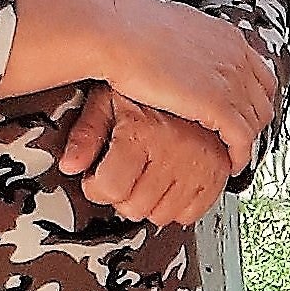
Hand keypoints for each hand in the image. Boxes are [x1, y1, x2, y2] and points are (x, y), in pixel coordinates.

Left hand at [60, 90, 235, 227]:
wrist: (194, 75)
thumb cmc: (147, 87)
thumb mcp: (107, 100)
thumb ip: (87, 133)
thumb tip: (70, 165)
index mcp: (143, 132)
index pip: (111, 188)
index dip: (96, 187)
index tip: (97, 178)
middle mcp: (174, 150)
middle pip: (134, 208)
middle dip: (121, 196)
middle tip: (122, 175)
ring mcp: (199, 165)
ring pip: (161, 215)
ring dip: (149, 203)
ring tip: (146, 176)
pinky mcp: (218, 174)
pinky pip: (190, 214)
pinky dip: (177, 205)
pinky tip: (168, 183)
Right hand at [91, 0, 279, 169]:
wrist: (114, 32)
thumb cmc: (126, 29)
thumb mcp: (170, 29)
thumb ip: (188, 45)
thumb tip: (181, 53)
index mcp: (226, 37)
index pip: (259, 73)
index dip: (253, 98)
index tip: (243, 111)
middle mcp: (235, 57)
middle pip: (264, 98)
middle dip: (253, 121)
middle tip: (240, 137)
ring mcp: (230, 80)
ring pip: (256, 120)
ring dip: (247, 140)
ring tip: (235, 153)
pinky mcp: (218, 104)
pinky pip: (242, 138)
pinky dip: (241, 155)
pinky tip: (232, 164)